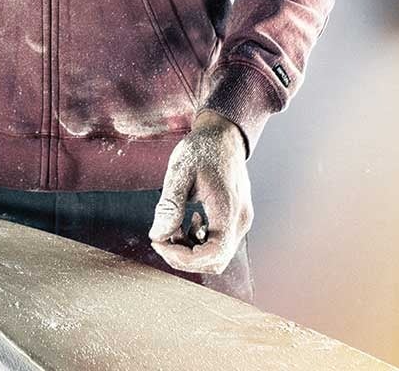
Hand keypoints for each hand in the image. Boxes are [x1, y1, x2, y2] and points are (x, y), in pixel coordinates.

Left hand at [148, 110, 251, 274]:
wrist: (223, 136)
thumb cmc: (203, 149)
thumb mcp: (180, 171)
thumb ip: (170, 204)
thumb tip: (158, 234)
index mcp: (228, 208)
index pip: (214, 253)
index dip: (184, 257)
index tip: (160, 242)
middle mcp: (240, 220)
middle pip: (215, 261)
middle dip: (184, 257)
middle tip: (161, 238)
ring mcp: (240, 221)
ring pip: (217, 256)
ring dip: (190, 251)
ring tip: (173, 229)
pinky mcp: (235, 220)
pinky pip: (218, 245)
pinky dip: (198, 243)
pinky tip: (186, 224)